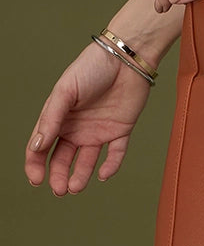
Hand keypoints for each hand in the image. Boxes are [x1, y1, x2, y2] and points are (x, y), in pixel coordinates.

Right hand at [25, 42, 151, 194]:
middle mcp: (76, 128)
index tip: (37, 180)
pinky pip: (115, 154)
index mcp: (58, 118)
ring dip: (80, 177)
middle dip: (58, 177)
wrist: (126, 56)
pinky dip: (110, 166)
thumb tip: (36, 147)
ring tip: (75, 187)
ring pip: (86, 162)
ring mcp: (98, 130)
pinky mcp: (120, 130)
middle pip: (62, 160)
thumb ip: (51, 119)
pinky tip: (104, 174)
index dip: (35, 166)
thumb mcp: (65, 91)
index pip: (40, 148)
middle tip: (60, 189)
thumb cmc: (92, 67)